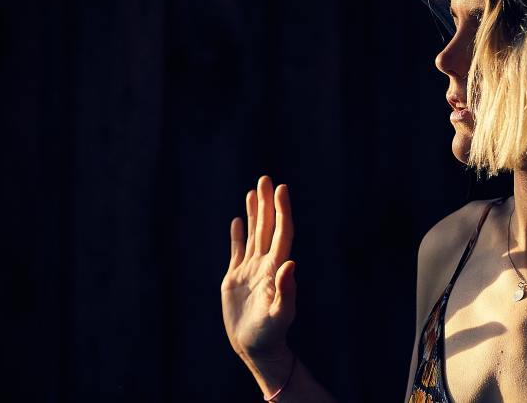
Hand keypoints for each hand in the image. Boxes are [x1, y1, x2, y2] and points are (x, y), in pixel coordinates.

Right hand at [221, 175, 296, 362]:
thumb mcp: (279, 315)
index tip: (281, 189)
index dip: (281, 211)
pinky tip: (239, 221)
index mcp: (275, 269)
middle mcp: (264, 265)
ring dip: (254, 213)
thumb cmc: (270, 335)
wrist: (255, 348)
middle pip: (267, 228)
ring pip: (253, 235)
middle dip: (266, 203)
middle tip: (266, 179)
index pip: (280, 233)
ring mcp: (250, 270)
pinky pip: (237, 251)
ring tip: (254, 191)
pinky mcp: (236, 279)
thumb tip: (290, 264)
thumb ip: (286, 291)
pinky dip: (238, 235)